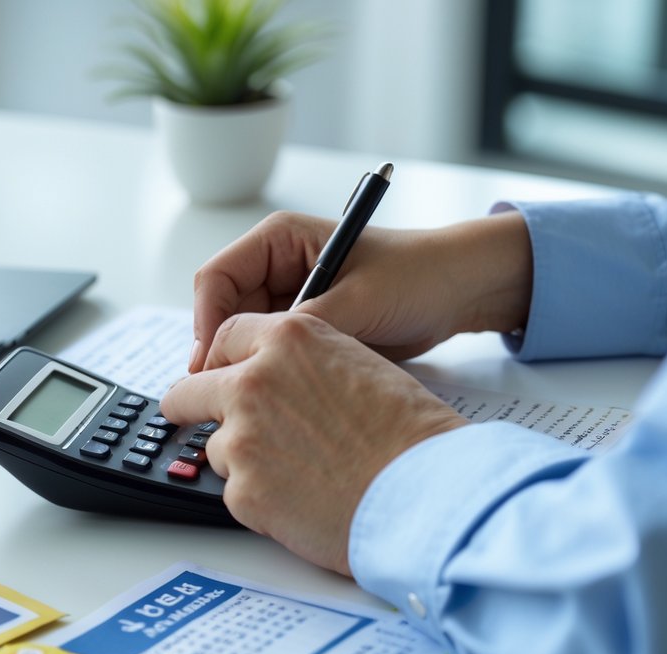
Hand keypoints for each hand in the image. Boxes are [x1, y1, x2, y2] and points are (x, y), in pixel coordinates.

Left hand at [162, 313, 467, 574]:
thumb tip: (277, 380)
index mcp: (287, 340)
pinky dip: (263, 500)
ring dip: (246, 461)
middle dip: (195, 408)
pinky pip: (237, 493)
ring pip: (217, 448)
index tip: (219, 376)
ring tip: (303, 473)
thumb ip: (304, 365)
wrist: (426, 493)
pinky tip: (306, 500)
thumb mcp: (358, 365)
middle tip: (209, 422)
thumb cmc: (411, 433)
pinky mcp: (242, 490)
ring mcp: (241, 438)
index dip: (222, 362)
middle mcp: (253, 382)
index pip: (224, 337)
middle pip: (188, 391)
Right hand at [188, 210, 533, 371]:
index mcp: (278, 240)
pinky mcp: (304, 332)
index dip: (206, 323)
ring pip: (242, 341)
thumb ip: (305, 327)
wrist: (460, 292)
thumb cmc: (417, 275)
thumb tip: (260, 361)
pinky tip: (277, 398)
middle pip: (222, 315)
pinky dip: (270, 376)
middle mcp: (275, 269)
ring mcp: (288, 302)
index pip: (216, 280)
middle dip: (222, 353)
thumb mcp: (358, 300)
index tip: (212, 364)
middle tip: (225, 396)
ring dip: (245, 367)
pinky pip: (271, 356)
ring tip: (254, 399)